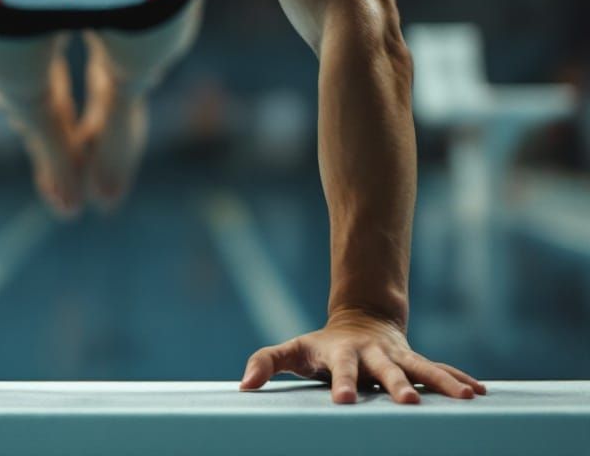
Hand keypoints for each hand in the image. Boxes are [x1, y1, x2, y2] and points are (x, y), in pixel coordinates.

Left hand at [239, 308, 486, 403]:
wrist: (359, 321)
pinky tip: (480, 394)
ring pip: (422, 368)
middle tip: (409, 404)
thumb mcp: (293, 350)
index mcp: (342, 354)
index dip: (341, 383)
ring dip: (442, 382)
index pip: (340, 369)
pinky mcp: (416, 362)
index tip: (344, 401)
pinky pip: (441, 370)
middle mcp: (373, 355)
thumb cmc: (321, 347)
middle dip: (397, 386)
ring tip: (464, 400)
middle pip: (386, 370)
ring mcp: (397, 357)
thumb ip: (267, 361)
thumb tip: (244, 386)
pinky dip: (459, 379)